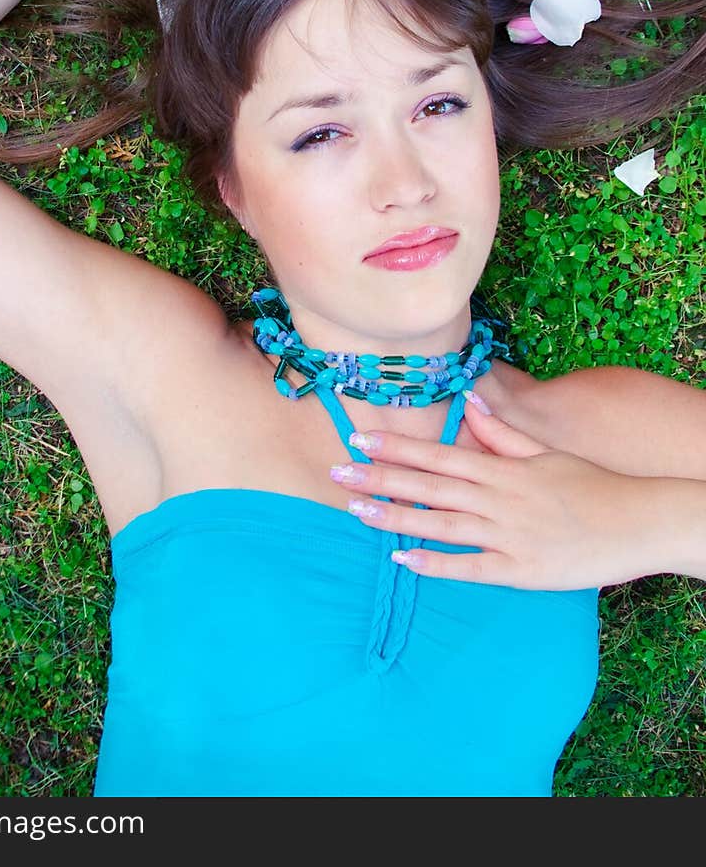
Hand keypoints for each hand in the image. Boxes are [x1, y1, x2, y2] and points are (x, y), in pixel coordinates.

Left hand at [330, 397, 660, 589]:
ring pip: (439, 525)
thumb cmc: (590, 486)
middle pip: (427, 487)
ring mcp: (505, 536)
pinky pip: (468, 568)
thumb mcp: (545, 452)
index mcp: (501, 469)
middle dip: (379, 479)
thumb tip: (470, 401)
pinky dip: (434, 563)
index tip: (359, 440)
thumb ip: (503, 432)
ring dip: (394, 517)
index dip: (396, 448)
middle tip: (336, 473)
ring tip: (355, 511)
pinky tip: (401, 559)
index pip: (437, 456)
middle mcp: (497, 499)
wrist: (637, 522)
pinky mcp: (518, 571)